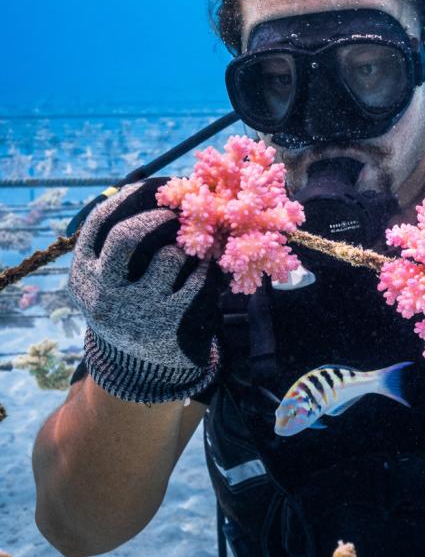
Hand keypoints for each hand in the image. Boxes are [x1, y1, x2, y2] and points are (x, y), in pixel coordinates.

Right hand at [68, 179, 222, 403]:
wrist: (135, 368)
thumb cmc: (127, 305)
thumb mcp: (107, 280)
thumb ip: (117, 244)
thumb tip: (158, 192)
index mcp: (83, 273)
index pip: (100, 221)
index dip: (129, 197)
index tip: (152, 188)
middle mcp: (103, 292)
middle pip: (126, 237)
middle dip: (156, 218)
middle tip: (176, 215)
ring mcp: (135, 310)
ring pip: (168, 258)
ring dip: (185, 247)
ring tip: (191, 251)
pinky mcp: (167, 323)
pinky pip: (197, 280)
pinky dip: (206, 269)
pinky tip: (207, 269)